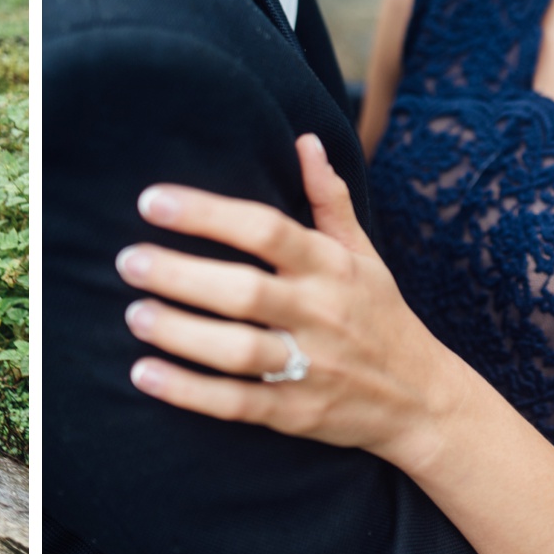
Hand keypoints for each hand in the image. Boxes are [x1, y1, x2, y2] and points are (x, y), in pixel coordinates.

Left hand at [119, 133, 464, 471]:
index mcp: (331, 266)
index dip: (207, 214)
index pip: (265, 229)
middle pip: (244, 291)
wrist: (425, 400)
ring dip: (180, 333)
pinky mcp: (297, 413)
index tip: (152, 201)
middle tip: (128, 262)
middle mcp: (321, 313)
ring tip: (134, 314)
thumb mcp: (365, 255)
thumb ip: (330, 200)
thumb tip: (306, 140)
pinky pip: (236, 402)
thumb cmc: (381, 316)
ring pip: (237, 350)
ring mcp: (310, 367)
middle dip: (180, 275)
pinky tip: (143, 373)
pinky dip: (188, 391)